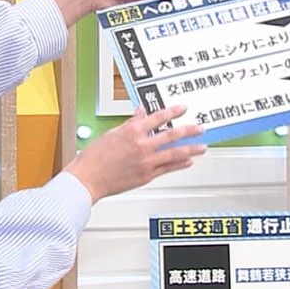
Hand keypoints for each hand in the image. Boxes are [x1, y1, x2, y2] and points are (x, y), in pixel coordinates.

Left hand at [48, 0, 179, 25]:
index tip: (185, 3)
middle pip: (161, 3)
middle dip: (167, 8)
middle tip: (176, 14)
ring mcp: (136, 4)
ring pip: (152, 13)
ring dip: (156, 16)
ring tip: (164, 20)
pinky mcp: (129, 15)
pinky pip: (142, 20)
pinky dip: (146, 21)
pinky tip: (150, 23)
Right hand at [65, 106, 206, 201]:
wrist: (87, 179)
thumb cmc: (94, 157)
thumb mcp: (111, 133)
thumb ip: (130, 123)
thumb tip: (140, 113)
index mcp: (132, 131)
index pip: (158, 117)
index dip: (173, 112)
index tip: (182, 109)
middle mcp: (142, 145)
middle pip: (172, 135)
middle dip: (189, 130)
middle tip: (199, 127)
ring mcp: (146, 161)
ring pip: (174, 153)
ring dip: (191, 148)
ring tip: (202, 146)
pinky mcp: (146, 175)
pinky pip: (168, 169)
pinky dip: (179, 164)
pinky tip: (187, 161)